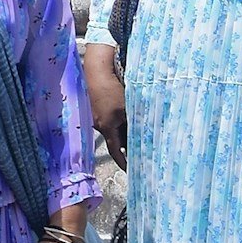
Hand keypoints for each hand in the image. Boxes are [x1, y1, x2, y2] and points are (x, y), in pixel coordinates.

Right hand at [80, 41, 127, 169]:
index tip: (131, 172)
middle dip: (126, 148)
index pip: (116, 151)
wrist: (96, 70)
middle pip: (114, 141)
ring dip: (122, 133)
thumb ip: (135, 121)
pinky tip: (125, 117)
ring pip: (112, 129)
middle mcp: (99, 124)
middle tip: (139, 154)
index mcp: (106, 127)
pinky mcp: (96, 108)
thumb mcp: (127, 107)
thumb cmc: (112, 89)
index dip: (124, 163)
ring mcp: (96, 116)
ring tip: (135, 135)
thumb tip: (146, 133)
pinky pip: (108, 120)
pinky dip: (117, 123)